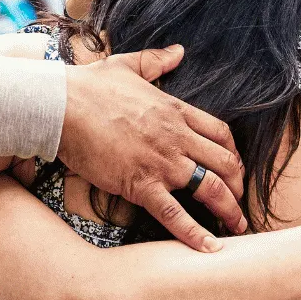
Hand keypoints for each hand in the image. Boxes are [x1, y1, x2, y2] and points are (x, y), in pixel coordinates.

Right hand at [58, 46, 247, 251]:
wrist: (61, 105)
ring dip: (228, 210)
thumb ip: (156, 60)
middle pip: (224, 163)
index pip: (220, 133)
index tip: (233, 167)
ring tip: (237, 228)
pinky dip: (194, 233)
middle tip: (239, 203)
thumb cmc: (88, 86)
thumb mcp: (127, 64)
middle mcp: (176, 138)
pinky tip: (209, 248)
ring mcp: (161, 162)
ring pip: (209, 189)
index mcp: (175, 111)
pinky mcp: (140, 183)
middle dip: (238, 185)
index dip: (232, 154)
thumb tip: (177, 51)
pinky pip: (174, 214)